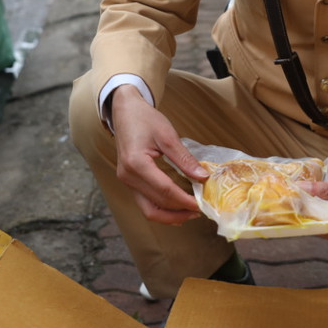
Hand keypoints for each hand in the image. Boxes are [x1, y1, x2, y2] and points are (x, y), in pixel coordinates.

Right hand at [109, 86, 207, 224]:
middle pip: (157, 204)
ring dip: (170, 216)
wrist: (125, 111)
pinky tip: (177, 209)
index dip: (185, 200)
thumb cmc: (145, 119)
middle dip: (180, 210)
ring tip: (190, 213)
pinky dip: (161, 209)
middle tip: (201, 209)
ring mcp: (126, 181)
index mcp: (136, 163)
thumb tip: (202, 177)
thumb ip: (184, 159)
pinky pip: (145, 203)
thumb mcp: (167, 135)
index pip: (165, 190)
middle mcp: (128, 176)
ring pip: (148, 210)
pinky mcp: (129, 182)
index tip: (202, 204)